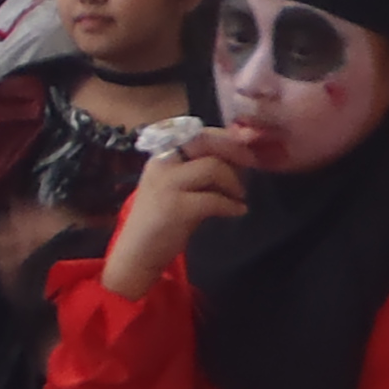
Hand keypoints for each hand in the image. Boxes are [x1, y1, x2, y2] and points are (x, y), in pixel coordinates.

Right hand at [104, 130, 253, 298]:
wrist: (137, 254)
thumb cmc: (162, 221)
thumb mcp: (179, 187)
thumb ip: (201, 169)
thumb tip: (238, 157)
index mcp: (162, 154)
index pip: (198, 133)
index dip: (225, 138)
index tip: (246, 149)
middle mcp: (162, 163)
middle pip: (205, 142)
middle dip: (234, 151)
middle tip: (252, 165)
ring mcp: (166, 184)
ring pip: (212, 168)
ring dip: (234, 182)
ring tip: (239, 197)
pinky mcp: (174, 208)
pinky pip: (214, 199)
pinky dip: (231, 205)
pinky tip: (238, 211)